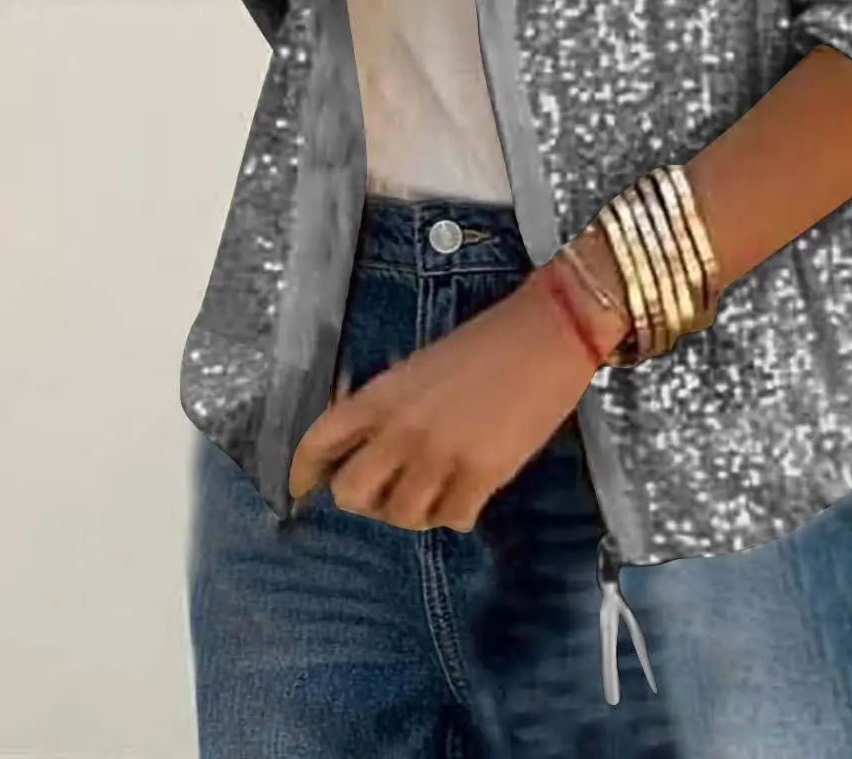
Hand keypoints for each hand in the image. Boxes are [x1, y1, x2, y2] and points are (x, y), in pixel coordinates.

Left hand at [289, 262, 625, 532]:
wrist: (548, 332)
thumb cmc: (489, 342)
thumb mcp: (422, 366)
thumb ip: (391, 405)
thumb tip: (372, 442)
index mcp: (382, 394)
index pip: (319, 442)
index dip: (304, 473)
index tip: (303, 490)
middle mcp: (401, 428)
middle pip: (352, 494)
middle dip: (366, 500)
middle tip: (388, 492)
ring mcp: (440, 454)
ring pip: (402, 516)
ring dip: (417, 510)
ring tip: (438, 492)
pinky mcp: (482, 474)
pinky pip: (452, 519)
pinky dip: (458, 512)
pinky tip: (470, 493)